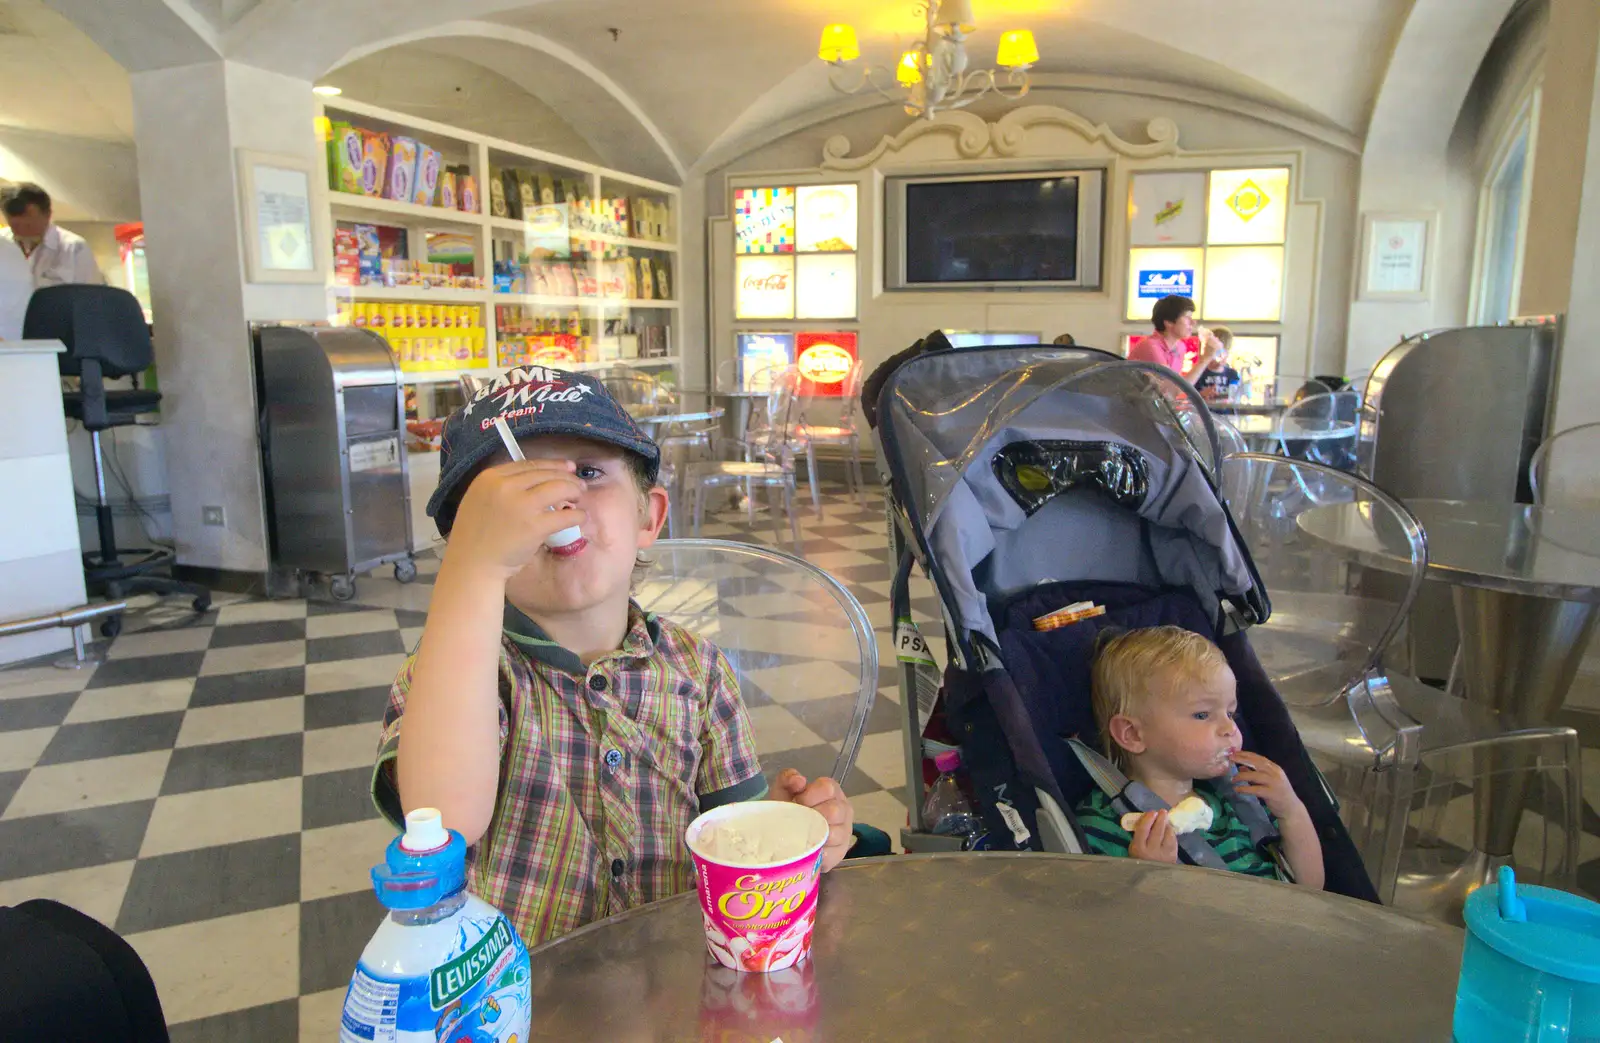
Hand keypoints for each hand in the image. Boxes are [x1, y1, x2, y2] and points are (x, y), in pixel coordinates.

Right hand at [444, 459, 586, 578]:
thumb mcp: (481, 499)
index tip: (567, 468)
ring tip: (579, 499)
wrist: (472, 564)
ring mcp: (521, 505)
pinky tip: (580, 518)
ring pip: (559, 488)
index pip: (529, 464)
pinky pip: (565, 515)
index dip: (553, 465)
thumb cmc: (476, 535)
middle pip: (546, 474)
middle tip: (578, 486)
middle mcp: (505, 486)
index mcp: (490, 477)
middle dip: (567, 478)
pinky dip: (577, 515)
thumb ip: (502, 487)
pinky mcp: (534, 526)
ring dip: (574, 491)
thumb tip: (537, 479)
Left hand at [773, 769, 853, 871]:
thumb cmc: (788, 811)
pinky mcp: (840, 852)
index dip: (809, 795)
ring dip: (814, 835)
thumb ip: (787, 779)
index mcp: (831, 791)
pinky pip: (831, 853)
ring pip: (835, 833)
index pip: (828, 788)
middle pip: (834, 811)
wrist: (785, 838)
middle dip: (811, 816)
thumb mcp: (783, 792)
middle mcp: (843, 809)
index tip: (796, 802)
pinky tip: (806, 849)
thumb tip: (799, 780)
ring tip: (800, 835)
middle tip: (797, 821)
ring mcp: (845, 832)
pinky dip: (816, 852)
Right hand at [1127, 810, 1177, 862]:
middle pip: (1157, 831)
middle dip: (1160, 819)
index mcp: (1138, 848)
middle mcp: (1151, 851)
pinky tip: (1170, 831)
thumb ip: (1139, 834)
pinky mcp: (1172, 857)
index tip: (1152, 812)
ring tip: (1166, 820)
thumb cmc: (1140, 859)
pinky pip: (1173, 841)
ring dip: (1167, 826)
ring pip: (1167, 835)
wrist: (1151, 877)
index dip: (1148, 819)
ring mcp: (1163, 854)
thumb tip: (1147, 818)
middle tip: (1162, 812)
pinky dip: (1172, 834)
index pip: (1143, 830)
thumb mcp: (1134, 847)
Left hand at [1230, 752, 1306, 821]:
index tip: (1234, 753)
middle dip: (1242, 760)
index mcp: (1275, 768)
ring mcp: (1274, 783)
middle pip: (1256, 763)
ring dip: (1241, 776)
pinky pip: (1255, 789)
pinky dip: (1245, 789)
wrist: (1291, 809)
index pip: (1259, 758)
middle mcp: (1275, 773)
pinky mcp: (1271, 794)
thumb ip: (1255, 773)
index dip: (1246, 754)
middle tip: (1230, 759)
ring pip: (1255, 775)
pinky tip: (1237, 789)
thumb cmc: (1278, 793)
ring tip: (1232, 779)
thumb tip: (1241, 767)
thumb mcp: (1268, 781)